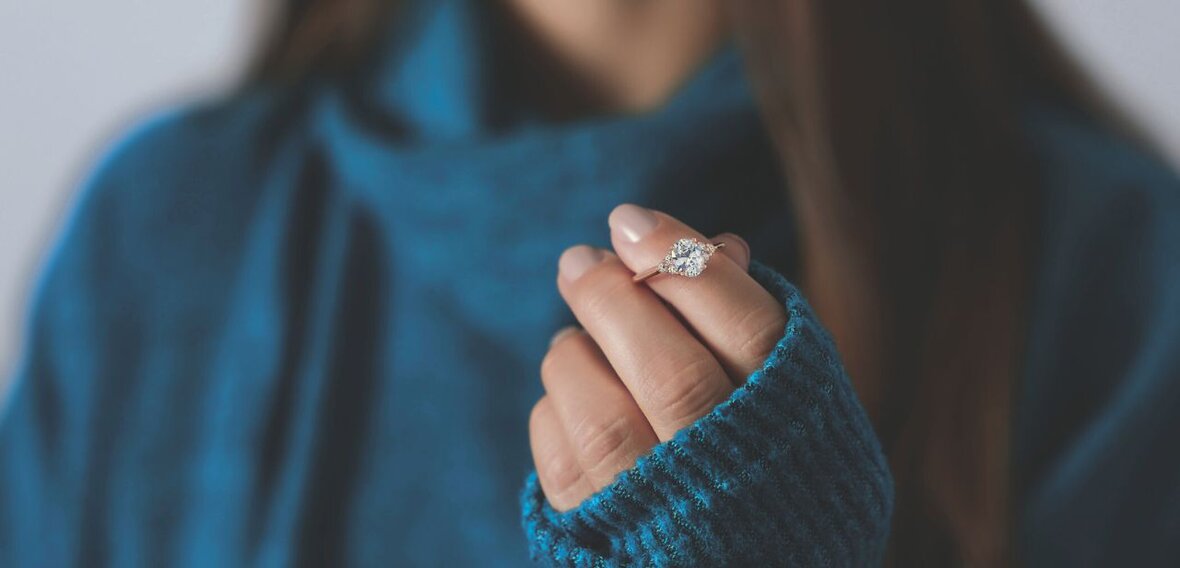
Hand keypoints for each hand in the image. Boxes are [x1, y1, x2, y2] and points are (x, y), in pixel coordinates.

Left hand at [530, 204, 788, 510]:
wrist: (756, 566)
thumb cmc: (767, 458)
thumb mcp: (792, 398)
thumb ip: (750, 327)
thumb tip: (692, 240)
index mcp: (797, 433)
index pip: (750, 330)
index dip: (685, 263)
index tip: (630, 221)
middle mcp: (739, 483)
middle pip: (671, 375)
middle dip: (613, 301)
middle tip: (579, 260)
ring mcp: (670, 517)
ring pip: (605, 424)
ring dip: (577, 357)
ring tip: (574, 334)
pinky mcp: (607, 538)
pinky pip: (563, 466)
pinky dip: (556, 411)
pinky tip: (570, 393)